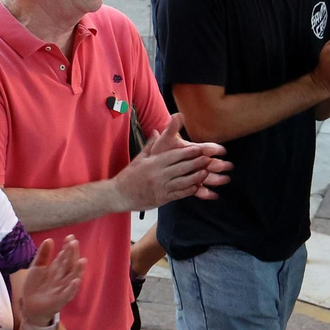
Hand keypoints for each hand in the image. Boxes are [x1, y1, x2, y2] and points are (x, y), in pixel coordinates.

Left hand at [18, 236, 84, 326]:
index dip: (68, 247)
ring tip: (82, 260)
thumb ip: (43, 255)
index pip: (65, 256)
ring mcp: (62, 289)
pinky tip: (75, 281)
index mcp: (57, 269)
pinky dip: (72, 288)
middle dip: (72, 255)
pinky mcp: (60, 300)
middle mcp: (62, 277)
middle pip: (69, 265)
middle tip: (74, 243)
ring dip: (77, 270)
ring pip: (72, 278)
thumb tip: (49, 239)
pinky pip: (67, 294)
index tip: (70, 237)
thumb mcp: (37, 267)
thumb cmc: (36, 285)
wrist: (30, 306)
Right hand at [113, 113, 231, 209]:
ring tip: (208, 173)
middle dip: (198, 163)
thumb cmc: (129, 175)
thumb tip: (157, 131)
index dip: (189, 153)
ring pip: (184, 181)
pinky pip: (180, 193)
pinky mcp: (163, 198)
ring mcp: (161, 187)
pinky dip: (191, 190)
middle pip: (182, 167)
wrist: (119, 194)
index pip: (175, 156)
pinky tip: (199, 186)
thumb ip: (151, 145)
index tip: (200, 149)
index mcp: (153, 163)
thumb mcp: (139, 158)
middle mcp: (158, 174)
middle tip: (211, 160)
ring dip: (198, 177)